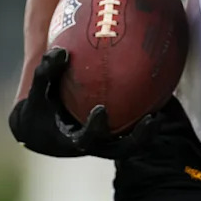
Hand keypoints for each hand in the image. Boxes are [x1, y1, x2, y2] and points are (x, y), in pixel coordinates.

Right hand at [9, 48, 160, 158]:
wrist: (42, 125)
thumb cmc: (39, 105)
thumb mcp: (37, 91)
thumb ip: (45, 73)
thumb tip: (61, 51)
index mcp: (72, 142)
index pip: (86, 140)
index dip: (95, 128)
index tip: (101, 110)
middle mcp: (94, 146)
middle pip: (120, 149)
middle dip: (137, 138)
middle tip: (152, 119)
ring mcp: (106, 143)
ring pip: (132, 142)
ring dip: (148, 132)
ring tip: (163, 113)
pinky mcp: (115, 137)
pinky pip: (134, 128)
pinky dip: (146, 115)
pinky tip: (161, 94)